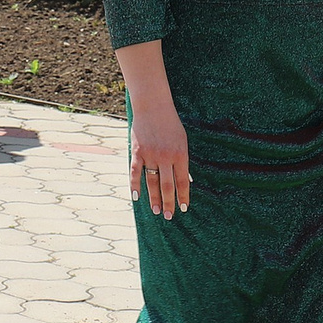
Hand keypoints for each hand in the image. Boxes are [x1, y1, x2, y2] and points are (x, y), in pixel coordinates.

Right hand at [129, 93, 189, 219]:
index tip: (183, 208)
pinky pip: (135, 172)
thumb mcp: (182, 141)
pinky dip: (135, 185)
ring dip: (154, 198)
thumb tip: (187, 181)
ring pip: (152, 182)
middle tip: (168, 216)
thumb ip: (183, 161)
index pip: (183, 181)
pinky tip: (136, 197)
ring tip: (155, 211)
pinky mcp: (137, 152)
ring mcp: (150, 155)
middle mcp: (166, 157)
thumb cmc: (170, 124)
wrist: (153, 107)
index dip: (183, 196)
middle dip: (168, 203)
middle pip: (168, 186)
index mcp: (180, 155)